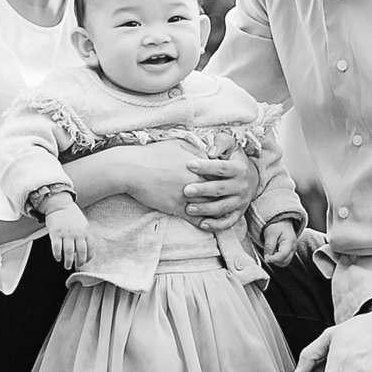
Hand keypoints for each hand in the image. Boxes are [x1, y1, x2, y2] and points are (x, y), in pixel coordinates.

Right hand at [42, 199, 90, 269]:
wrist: (59, 204)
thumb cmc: (70, 214)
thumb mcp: (82, 223)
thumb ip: (84, 234)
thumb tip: (85, 249)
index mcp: (85, 230)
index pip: (91, 246)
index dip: (89, 256)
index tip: (86, 261)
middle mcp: (77, 233)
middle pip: (81, 252)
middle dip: (79, 262)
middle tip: (77, 266)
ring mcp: (66, 233)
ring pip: (69, 252)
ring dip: (68, 261)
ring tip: (67, 265)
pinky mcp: (56, 233)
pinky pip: (57, 248)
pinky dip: (58, 255)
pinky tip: (58, 258)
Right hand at [79, 141, 257, 229]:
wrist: (132, 170)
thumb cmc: (153, 155)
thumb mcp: (177, 145)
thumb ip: (195, 149)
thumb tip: (207, 150)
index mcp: (196, 164)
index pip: (219, 171)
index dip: (227, 175)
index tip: (234, 179)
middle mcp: (194, 180)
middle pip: (218, 189)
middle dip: (228, 194)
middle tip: (239, 197)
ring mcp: (186, 195)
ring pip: (209, 206)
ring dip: (220, 211)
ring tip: (230, 213)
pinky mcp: (176, 207)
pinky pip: (195, 218)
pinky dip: (204, 222)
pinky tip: (210, 226)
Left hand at [182, 149, 260, 231]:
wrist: (252, 177)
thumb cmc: (234, 158)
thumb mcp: (231, 146)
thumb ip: (221, 143)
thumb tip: (210, 151)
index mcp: (239, 169)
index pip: (222, 168)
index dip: (206, 166)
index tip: (189, 165)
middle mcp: (242, 186)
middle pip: (221, 189)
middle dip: (203, 190)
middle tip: (186, 190)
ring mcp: (241, 201)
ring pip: (223, 207)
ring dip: (206, 209)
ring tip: (189, 208)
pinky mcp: (239, 213)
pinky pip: (228, 222)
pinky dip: (216, 225)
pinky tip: (202, 224)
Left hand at [258, 215, 302, 266]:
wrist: (282, 222)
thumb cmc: (277, 226)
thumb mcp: (271, 233)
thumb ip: (269, 246)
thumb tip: (267, 258)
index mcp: (290, 242)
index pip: (283, 255)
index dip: (273, 259)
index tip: (266, 258)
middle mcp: (293, 248)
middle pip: (284, 261)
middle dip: (274, 259)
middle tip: (268, 251)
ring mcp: (292, 251)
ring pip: (284, 263)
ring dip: (276, 260)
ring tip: (272, 250)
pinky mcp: (289, 253)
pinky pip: (283, 261)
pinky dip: (277, 259)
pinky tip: (274, 252)